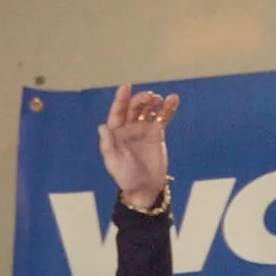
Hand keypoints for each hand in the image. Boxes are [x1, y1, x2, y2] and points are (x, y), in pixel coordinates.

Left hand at [98, 85, 178, 210]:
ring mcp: (143, 130)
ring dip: (152, 101)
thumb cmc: (125, 176)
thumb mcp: (114, 162)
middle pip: (133, 107)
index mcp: (115, 133)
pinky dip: (167, 109)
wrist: (145, 188)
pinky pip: (162, 118)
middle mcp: (129, 128)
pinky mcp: (157, 134)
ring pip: (148, 110)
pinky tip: (173, 100)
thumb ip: (108, 144)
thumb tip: (101, 126)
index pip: (117, 112)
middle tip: (150, 97)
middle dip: (140, 99)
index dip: (120, 99)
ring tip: (159, 98)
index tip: (125, 86)